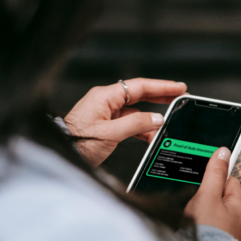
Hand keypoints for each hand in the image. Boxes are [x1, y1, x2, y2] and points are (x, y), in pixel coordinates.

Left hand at [64, 78, 186, 166]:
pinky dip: (141, 128)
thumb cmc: (76, 143)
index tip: (178, 87)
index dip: (162, 86)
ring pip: (135, 110)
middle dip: (161, 97)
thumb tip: (157, 118)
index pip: (139, 86)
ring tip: (168, 121)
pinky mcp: (105, 125)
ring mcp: (105, 112)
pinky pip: (128, 122)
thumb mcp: (110, 134)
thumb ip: (136, 124)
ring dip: (151, 117)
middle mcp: (105, 101)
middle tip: (180, 97)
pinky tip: (151, 135)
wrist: (60, 154)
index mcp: (105, 96)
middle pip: (139, 94)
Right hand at [185, 148, 240, 240]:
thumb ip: (214, 174)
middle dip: (205, 195)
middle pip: (219, 198)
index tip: (205, 172)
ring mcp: (224, 235)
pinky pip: (205, 229)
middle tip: (192, 198)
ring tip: (189, 215)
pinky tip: (187, 229)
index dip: (217, 174)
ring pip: (210, 214)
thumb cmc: (208, 233)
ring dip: (198, 212)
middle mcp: (235, 222)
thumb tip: (223, 152)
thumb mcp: (208, 196)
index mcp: (238, 208)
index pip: (231, 181)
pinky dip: (196, 226)